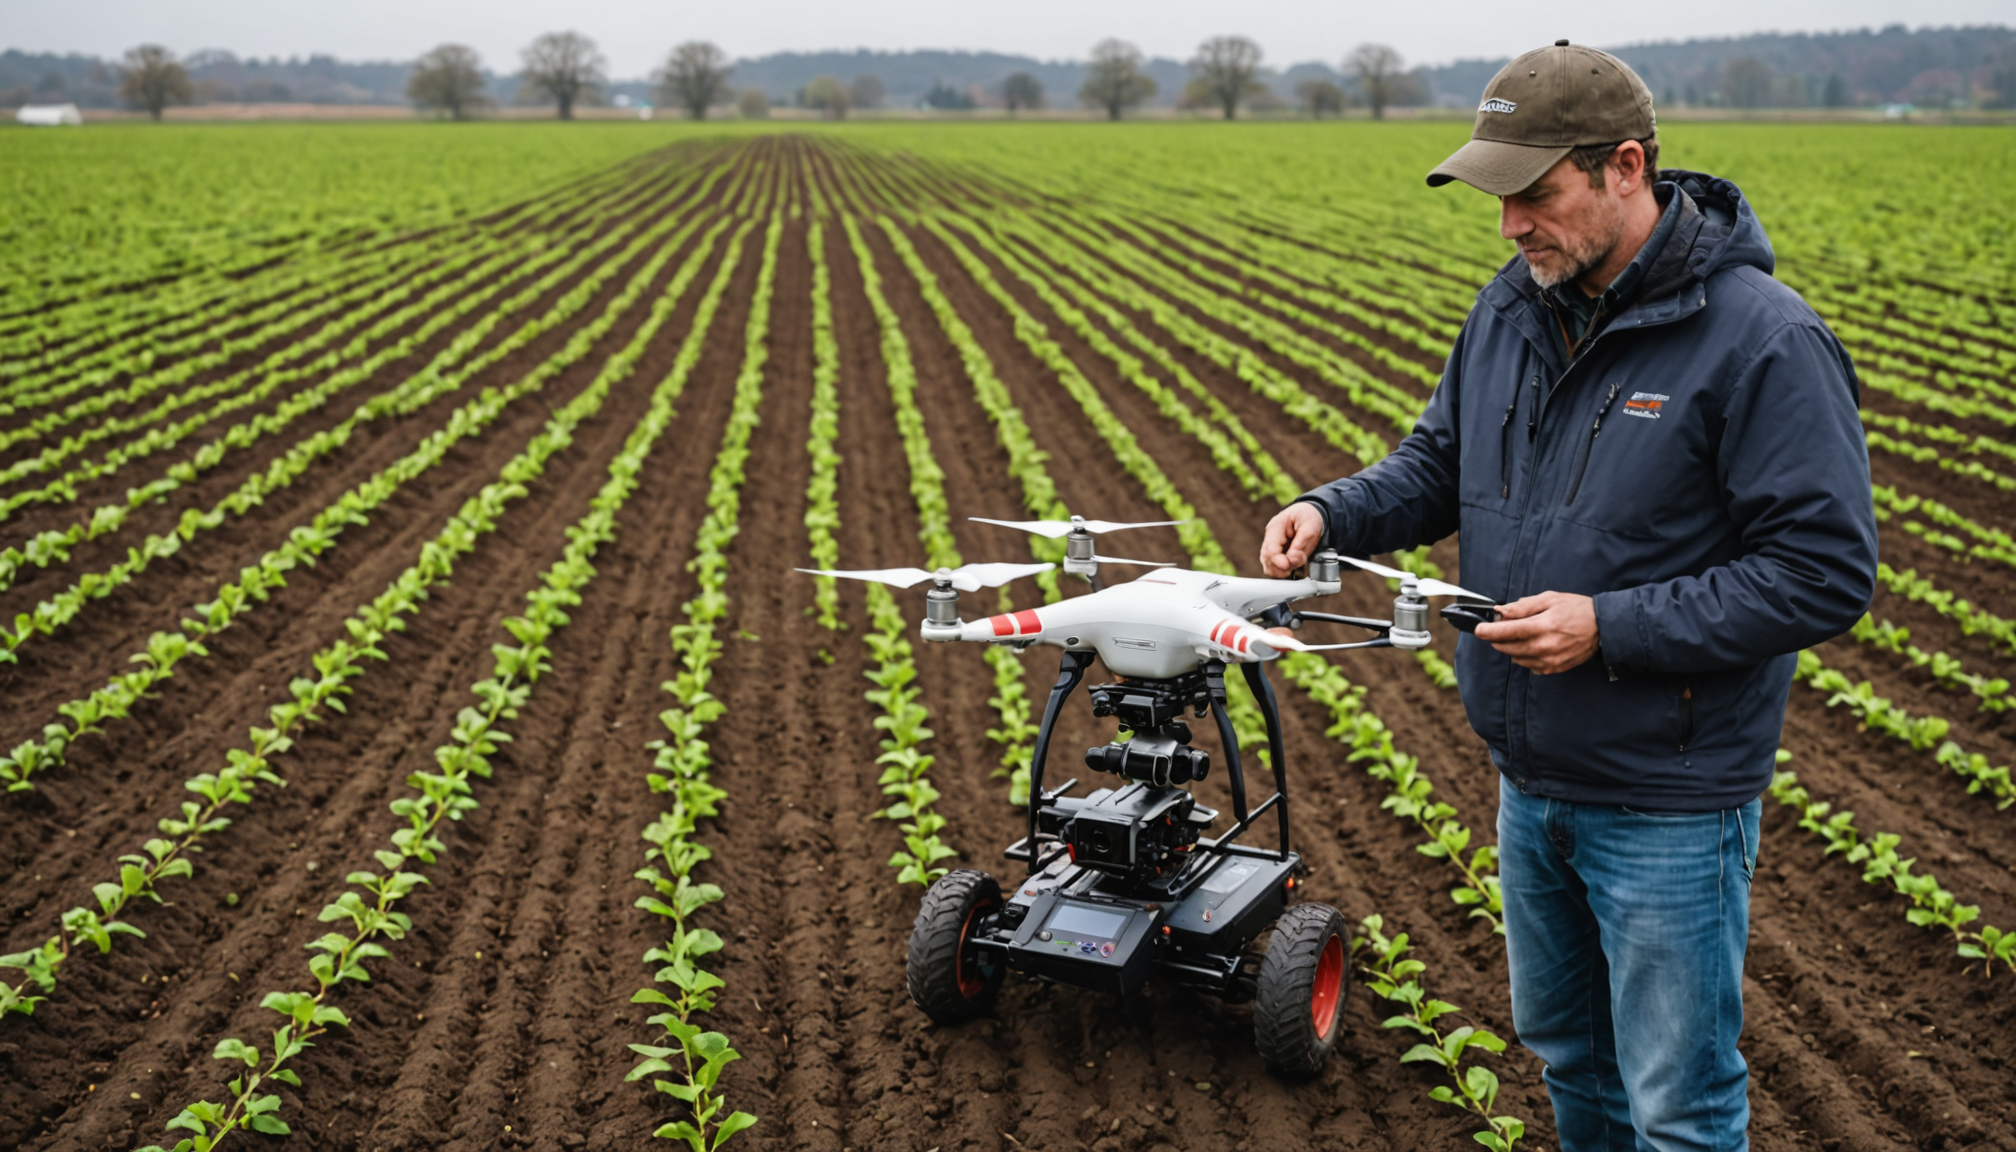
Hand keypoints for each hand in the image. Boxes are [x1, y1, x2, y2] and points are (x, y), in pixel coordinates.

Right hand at [1260, 504, 1323, 577]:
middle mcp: (1269, 538)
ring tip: (1297, 564)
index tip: (1293, 565)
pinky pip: (1274, 567)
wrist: (1308, 512)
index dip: (1280, 563)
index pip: (1270, 551)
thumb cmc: (1308, 517)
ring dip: (1283, 571)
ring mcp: (1270, 546)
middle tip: (1298, 563)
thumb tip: (1291, 560)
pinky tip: (1294, 565)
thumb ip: (1301, 544)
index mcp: (1275, 528)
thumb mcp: (1310, 527)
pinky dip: (1284, 570)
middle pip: (1267, 561)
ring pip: (1269, 567)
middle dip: (1283, 568)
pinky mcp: (1275, 553)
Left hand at [1473, 591, 1599, 674]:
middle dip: (1498, 639)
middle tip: (1499, 629)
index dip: (1489, 631)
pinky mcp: (1555, 669)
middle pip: (1508, 647)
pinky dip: (1525, 657)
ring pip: (1517, 658)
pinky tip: (1532, 645)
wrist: (1603, 627)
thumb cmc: (1576, 609)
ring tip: (1520, 635)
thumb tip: (1501, 611)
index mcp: (1543, 626)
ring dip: (1511, 648)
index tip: (1478, 630)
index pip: (1507, 632)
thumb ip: (1523, 606)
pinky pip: (1530, 666)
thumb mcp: (1550, 599)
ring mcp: (1550, 660)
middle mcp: (1545, 646)